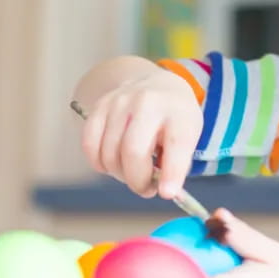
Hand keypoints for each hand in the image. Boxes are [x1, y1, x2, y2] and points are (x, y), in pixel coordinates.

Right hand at [75, 58, 201, 198]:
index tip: (167, 193)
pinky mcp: (100, 105)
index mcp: (178, 111)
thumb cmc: (174, 118)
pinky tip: (111, 162)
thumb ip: (178, 164)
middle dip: (137, 180)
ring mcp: (121, 101)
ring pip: (110, 152)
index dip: (171, 172)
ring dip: (119, 174)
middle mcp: (149, 102)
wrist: (159, 84)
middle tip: (145, 188)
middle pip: (134, 150)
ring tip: (132, 171)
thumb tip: (164, 191)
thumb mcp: (189, 135)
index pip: (176, 143)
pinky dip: (98, 162)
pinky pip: (89, 144)